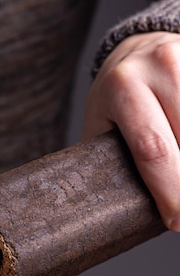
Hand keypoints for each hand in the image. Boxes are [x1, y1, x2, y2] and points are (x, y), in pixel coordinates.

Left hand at [82, 31, 179, 231]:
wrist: (137, 53)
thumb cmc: (117, 104)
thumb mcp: (104, 129)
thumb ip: (114, 162)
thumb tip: (120, 217)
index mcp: (123, 88)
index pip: (153, 150)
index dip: (170, 192)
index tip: (177, 223)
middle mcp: (161, 66)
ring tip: (179, 186)